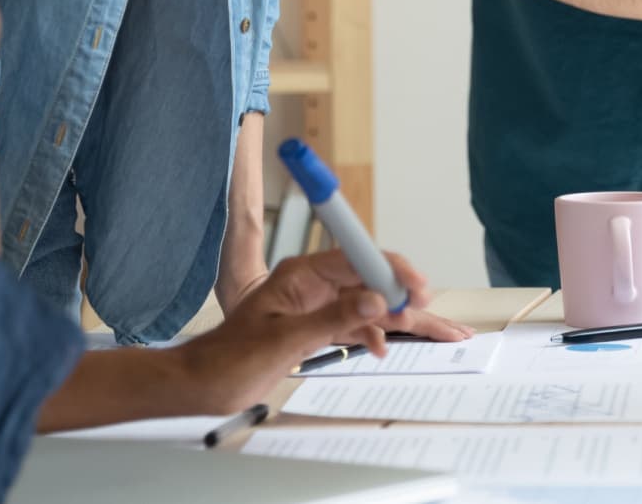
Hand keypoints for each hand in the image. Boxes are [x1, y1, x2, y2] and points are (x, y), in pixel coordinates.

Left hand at [160, 250, 461, 415]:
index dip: (391, 270)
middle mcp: (313, 285)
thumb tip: (376, 301)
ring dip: (401, 319)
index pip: (357, 259)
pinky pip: (357, 324)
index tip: (416, 285)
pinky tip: (386, 348)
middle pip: (371, 281)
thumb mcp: (283, 341)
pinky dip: (376, 335)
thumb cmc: (228, 359)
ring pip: (370, 305)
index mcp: (301, 275)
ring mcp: (316, 305)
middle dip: (406, 296)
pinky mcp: (316, 326)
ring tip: (438, 332)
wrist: (203, 383)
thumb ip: (332, 319)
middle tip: (435, 313)